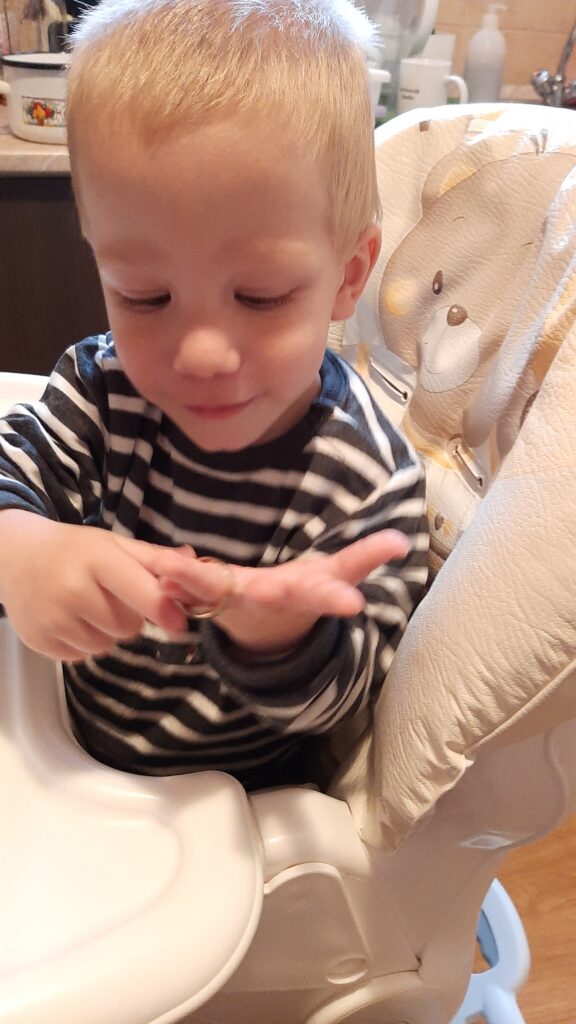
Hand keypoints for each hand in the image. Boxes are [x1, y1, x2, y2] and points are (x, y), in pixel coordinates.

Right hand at [0, 512, 186, 660]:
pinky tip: (72, 618)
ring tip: (90, 607)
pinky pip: (82, 655)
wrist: (15, 556)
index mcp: (98, 560)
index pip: (143, 594)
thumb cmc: (73, 549)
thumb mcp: (112, 544)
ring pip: (107, 645)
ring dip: (107, 632)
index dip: (166, 611)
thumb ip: (153, 558)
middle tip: (111, 597)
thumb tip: (194, 561)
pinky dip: (84, 642)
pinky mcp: (39, 640)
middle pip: (128, 627)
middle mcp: (73, 590)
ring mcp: (53, 618)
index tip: (179, 622)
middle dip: (129, 616)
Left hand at [156, 529, 409, 655]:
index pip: (325, 592)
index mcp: (301, 592)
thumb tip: (402, 540)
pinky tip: (159, 565)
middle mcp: (269, 598)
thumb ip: (365, 558)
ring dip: (193, 580)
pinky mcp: (208, 598)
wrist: (266, 633)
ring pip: (216, 590)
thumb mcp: (335, 578)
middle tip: (253, 587)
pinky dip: (173, 579)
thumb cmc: (301, 595)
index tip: (353, 603)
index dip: (337, 597)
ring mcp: (235, 601)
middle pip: (270, 592)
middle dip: (259, 589)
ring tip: (173, 568)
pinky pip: (189, 588)